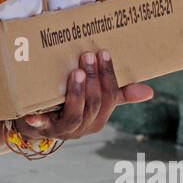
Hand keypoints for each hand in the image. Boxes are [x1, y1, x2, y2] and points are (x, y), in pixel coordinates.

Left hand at [14, 51, 152, 142]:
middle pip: (94, 105)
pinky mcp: (41, 129)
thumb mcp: (95, 100)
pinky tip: (33, 113)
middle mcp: (84, 126)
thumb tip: (149, 91)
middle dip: (94, 79)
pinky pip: (41, 126)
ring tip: (75, 73)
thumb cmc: (71, 107)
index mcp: (99, 118)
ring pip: (75, 115)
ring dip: (77, 93)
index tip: (103, 53)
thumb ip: (119, 94)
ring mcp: (63, 129)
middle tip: (87, 55)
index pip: (110, 98)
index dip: (108, 76)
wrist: (38, 125)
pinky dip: (38, 120)